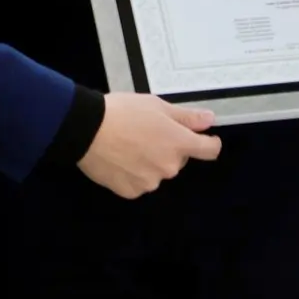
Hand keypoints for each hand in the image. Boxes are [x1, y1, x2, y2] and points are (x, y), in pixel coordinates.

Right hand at [78, 92, 220, 197]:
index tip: (204, 138)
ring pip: (158, 172)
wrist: (88, 130)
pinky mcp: (131, 192)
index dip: (209, 143)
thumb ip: (187, 117)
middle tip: (149, 133)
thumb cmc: (125, 112)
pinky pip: (140, 183)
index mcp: (179, 144)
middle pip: (179, 159)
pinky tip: (120, 160)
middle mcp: (169, 167)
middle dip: (170, 148)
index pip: (209, 151)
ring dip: (152, 162)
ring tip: (130, 146)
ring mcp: (150, 182)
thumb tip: (210, 121)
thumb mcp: (158, 106)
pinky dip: (135, 173)